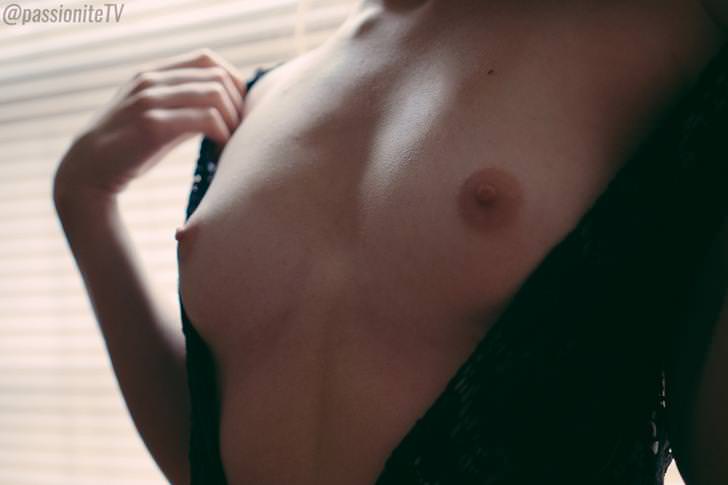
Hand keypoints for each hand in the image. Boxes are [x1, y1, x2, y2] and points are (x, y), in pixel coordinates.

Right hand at [53, 48, 246, 199]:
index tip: (237, 110)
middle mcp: (151, 81)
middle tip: (239, 131)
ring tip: (231, 141)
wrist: (89, 169)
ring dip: (233, 120)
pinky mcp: (152, 125)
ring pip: (215, 95)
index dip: (231, 81)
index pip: (206, 59)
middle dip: (238, 105)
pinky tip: (220, 149)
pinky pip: (205, 119)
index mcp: (153, 75)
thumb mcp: (159, 119)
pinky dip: (223, 134)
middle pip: (218, 77)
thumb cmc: (130, 147)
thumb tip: (230, 108)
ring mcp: (150, 100)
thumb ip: (187, 108)